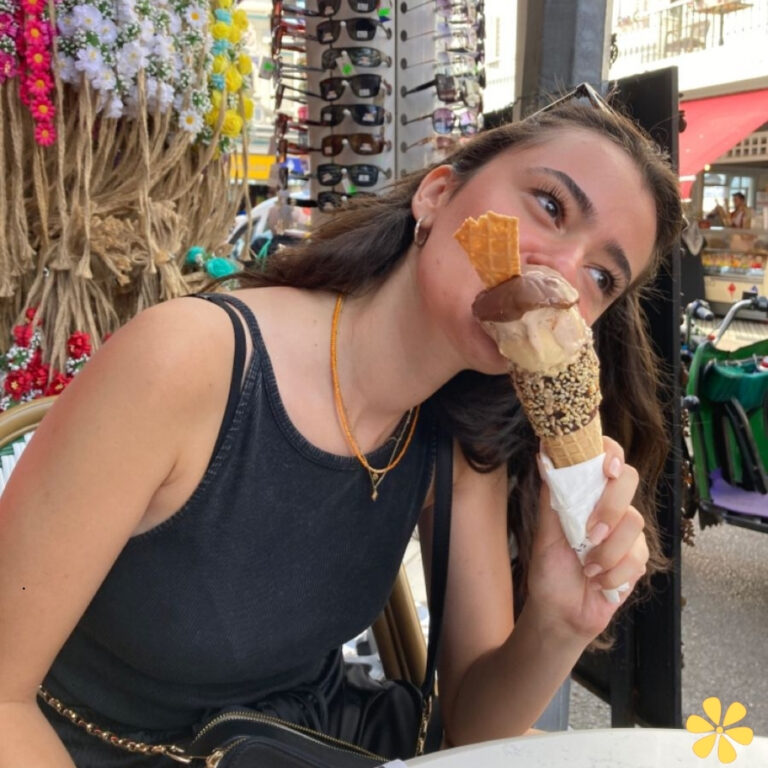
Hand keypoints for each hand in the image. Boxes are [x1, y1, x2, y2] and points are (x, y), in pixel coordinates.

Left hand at [526, 437, 648, 642]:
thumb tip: (545, 455)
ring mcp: (625, 531)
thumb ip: (551, 496)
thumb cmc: (549, 570)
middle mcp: (608, 506)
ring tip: (588, 568)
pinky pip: (638, 556)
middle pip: (629, 479)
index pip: (606, 457)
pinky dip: (614, 573)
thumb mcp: (544, 532)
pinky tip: (599, 582)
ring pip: (635, 521)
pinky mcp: (638, 557)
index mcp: (584, 494)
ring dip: (607, 551)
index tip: (606, 469)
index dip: (611, 453)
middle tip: (589, 534)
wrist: (561, 613)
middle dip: (610, 507)